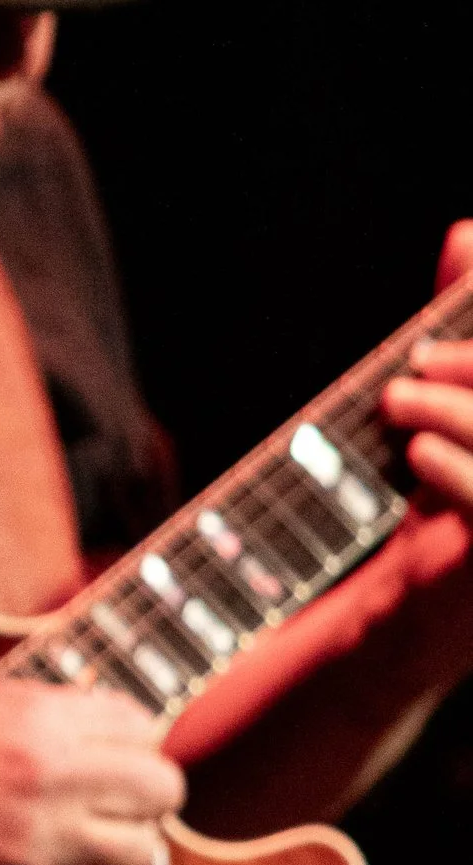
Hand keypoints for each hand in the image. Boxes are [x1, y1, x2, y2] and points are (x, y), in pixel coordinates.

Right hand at [0, 676, 183, 864]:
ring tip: (84, 839)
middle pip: (161, 790)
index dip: (130, 741)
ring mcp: (38, 840)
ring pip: (140, 853)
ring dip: (119, 846)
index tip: (109, 752)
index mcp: (40, 717)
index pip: (141, 726)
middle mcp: (52, 776)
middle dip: (144, 795)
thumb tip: (112, 732)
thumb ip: (48, 714)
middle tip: (114, 800)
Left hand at [376, 219, 472, 661]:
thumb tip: (465, 233)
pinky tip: (416, 453)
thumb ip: (467, 319)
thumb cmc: (440, 508)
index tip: (440, 333)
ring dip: (454, 409)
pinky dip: (454, 467)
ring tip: (400, 402)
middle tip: (416, 360)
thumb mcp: (455, 407)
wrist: (398, 631)